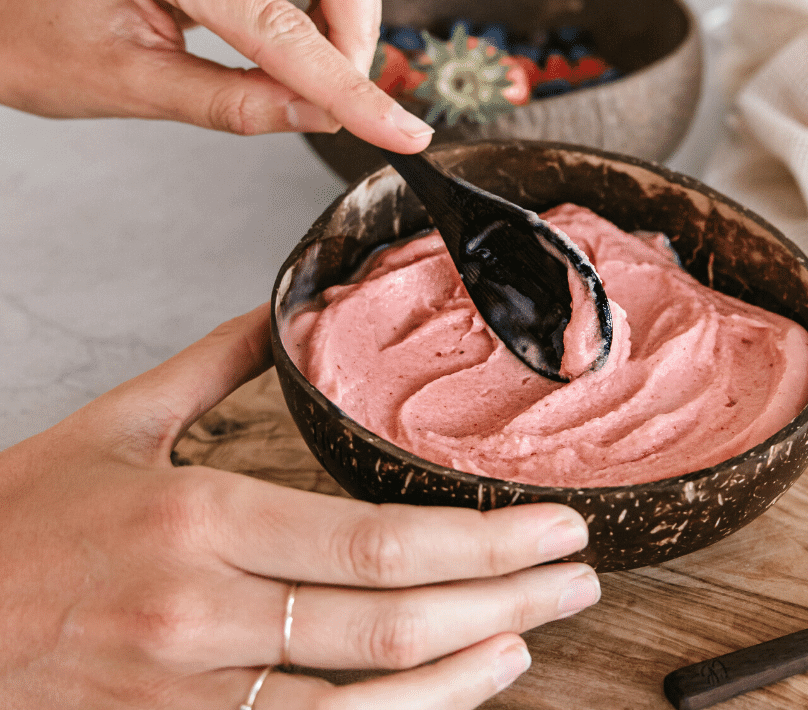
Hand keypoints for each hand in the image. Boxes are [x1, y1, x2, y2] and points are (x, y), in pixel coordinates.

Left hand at [0, 0, 432, 150]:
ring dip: (354, 1)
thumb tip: (322, 115)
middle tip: (338, 82)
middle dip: (362, 15)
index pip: (287, 22)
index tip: (400, 132)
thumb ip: (237, 105)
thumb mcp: (132, 91)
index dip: (350, 85)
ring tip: (314, 61)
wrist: (4, 3)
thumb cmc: (41, 42)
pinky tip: (303, 30)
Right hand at [0, 305, 599, 708]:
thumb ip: (212, 364)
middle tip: (577, 573)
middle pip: (389, 618)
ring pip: (361, 703)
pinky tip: (447, 696)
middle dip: (504, 598)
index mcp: (198, 517)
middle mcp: (202, 611)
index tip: (550, 523)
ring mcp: (186, 697)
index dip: (480, 540)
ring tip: (533, 635)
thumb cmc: (18, 521)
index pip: (375, 540)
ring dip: (465, 675)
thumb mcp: (114, 424)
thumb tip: (282, 310)